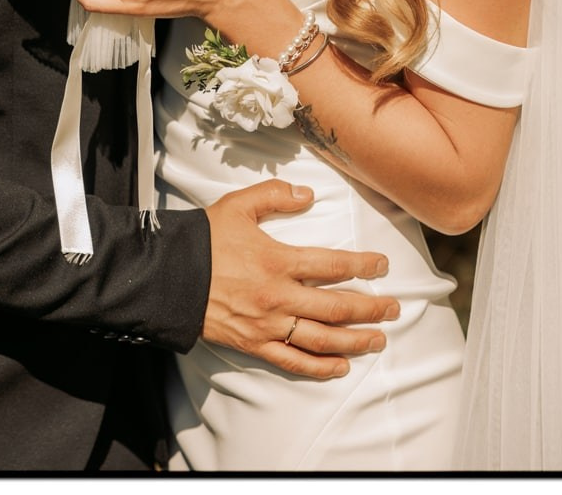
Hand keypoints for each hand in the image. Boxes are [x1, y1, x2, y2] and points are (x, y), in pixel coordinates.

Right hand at [203, 179, 398, 378]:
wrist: (167, 275)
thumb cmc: (203, 239)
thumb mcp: (236, 206)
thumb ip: (273, 195)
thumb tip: (307, 194)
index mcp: (278, 261)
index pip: (333, 265)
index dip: (363, 265)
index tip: (382, 265)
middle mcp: (279, 296)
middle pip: (337, 307)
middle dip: (371, 309)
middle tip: (393, 309)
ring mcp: (268, 324)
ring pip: (323, 338)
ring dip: (356, 340)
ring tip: (378, 339)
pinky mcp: (255, 343)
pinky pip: (294, 361)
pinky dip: (321, 367)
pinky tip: (340, 366)